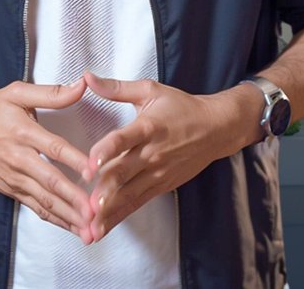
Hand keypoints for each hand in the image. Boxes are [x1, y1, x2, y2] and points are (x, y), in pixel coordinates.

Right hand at [0, 80, 92, 235]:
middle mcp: (18, 158)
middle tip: (96, 211)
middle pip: (50, 180)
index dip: (75, 160)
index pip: (54, 148)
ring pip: (45, 200)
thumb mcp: (15, 94)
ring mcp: (14, 178)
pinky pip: (37, 208)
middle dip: (74, 198)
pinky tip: (75, 229)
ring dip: (69, 215)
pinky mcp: (12, 190)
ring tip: (91, 229)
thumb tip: (83, 85)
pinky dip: (57, 220)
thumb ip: (51, 93)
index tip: (95, 171)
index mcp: (22, 132)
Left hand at [80, 72, 261, 242]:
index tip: (90, 165)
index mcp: (148, 128)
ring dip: (110, 211)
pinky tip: (103, 228)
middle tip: (86, 207)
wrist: (217, 128)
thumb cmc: (180, 107)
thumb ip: (115, 88)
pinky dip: (120, 216)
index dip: (106, 151)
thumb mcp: (150, 91)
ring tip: (91, 228)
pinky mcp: (162, 186)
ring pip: (130, 194)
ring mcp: (158, 173)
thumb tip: (86, 76)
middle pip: (125, 174)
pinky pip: (137, 202)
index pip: (124, 140)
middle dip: (105, 192)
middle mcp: (153, 154)